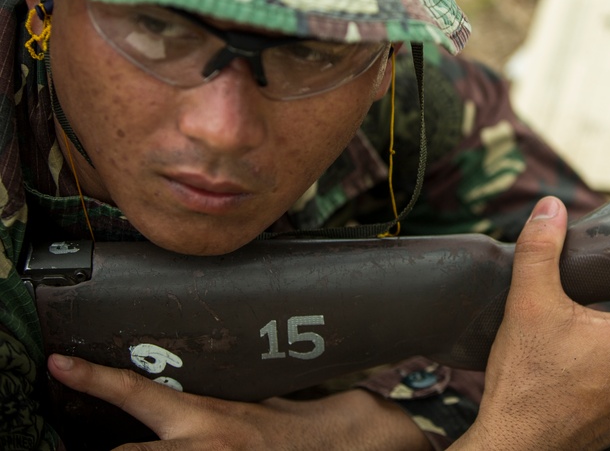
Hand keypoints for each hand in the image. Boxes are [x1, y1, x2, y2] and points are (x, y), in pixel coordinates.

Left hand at [47, 355, 431, 450]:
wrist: (354, 450)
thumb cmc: (314, 427)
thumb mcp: (268, 402)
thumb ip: (228, 403)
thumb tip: (197, 397)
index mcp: (212, 419)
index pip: (139, 393)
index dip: (94, 380)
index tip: (59, 363)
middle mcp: (202, 450)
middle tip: (108, 442)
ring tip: (149, 447)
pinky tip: (183, 450)